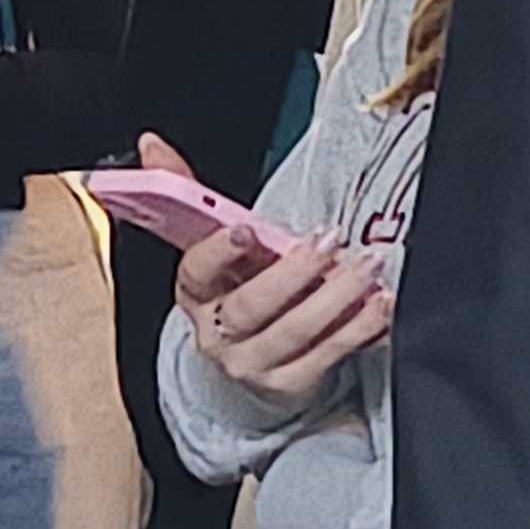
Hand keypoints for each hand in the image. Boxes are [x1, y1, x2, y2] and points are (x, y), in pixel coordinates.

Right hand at [176, 212, 389, 402]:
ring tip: (367, 268)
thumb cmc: (237, 287)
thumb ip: (189, 195)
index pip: (196, 271)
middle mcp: (216, 333)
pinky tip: (378, 305)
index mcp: (195, 292)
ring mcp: (252, 362)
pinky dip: (357, 330)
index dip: (218, 252)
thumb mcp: (216, 248)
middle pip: (249, 307)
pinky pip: (325, 357)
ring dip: (335, 298)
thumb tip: (152, 146)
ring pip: (293, 332)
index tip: (246, 230)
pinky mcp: (288, 382)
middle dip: (292, 272)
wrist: (250, 357)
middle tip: (330, 241)